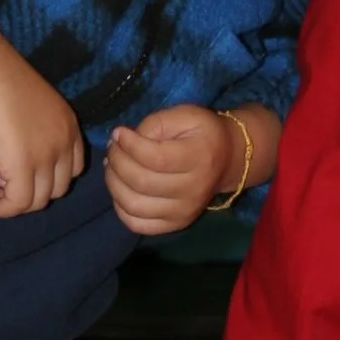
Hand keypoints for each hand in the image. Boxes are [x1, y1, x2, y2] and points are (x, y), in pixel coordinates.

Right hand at [0, 18, 85, 214]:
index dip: (47, 179)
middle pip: (58, 189)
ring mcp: (46, 156)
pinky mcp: (23, 166)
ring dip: (15, 204)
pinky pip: (19, 202)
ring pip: (39, 200)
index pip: (72, 169)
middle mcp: (64, 143)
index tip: (20, 174)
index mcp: (70, 126)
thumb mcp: (30, 107)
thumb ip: (34, 131)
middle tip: (3, 185)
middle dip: (32, 193)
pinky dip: (4, 209)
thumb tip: (14, 156)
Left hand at [106, 106, 247, 237]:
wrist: (228, 160)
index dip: (129, 145)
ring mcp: (184, 212)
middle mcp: (194, 190)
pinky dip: (120, 207)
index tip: (118, 133)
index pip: (154, 158)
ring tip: (112, 166)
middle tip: (113, 148)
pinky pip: (137, 224)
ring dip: (113, 184)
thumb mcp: (185, 115)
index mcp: (200, 157)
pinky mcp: (175, 224)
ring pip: (134, 205)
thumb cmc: (202, 133)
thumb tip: (124, 140)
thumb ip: (156, 123)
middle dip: (117, 162)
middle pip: (141, 182)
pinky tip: (121, 188)